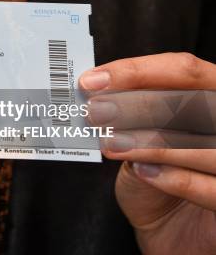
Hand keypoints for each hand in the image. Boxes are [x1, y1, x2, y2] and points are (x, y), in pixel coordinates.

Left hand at [79, 53, 215, 254]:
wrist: (170, 227)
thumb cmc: (155, 175)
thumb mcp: (139, 136)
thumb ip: (129, 112)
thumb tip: (94, 92)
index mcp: (213, 97)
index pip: (186, 72)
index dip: (138, 71)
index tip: (94, 81)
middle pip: (196, 103)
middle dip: (140, 104)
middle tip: (96, 111)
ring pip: (204, 143)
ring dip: (151, 141)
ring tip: (112, 143)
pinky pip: (214, 188)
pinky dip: (176, 178)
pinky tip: (142, 172)